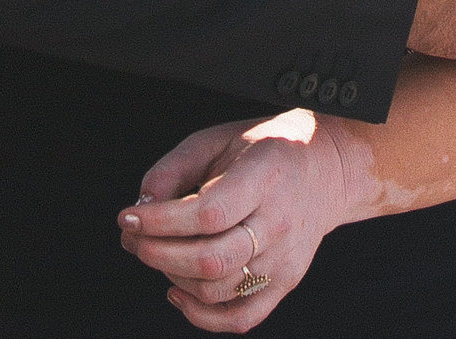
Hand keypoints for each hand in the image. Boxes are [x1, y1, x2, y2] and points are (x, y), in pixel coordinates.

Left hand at [118, 111, 359, 332]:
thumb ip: (174, 167)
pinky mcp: (286, 282)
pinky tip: (178, 292)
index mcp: (264, 178)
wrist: (326, 168)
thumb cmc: (265, 151)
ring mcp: (285, 259)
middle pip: (210, 259)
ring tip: (157, 254)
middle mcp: (279, 222)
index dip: (160, 222)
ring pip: (219, 290)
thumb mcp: (218, 139)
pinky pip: (242, 317)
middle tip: (134, 238)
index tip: (129, 217)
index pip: (208, 214)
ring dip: (173, 278)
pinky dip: (202, 316)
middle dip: (158, 254)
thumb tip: (143, 207)